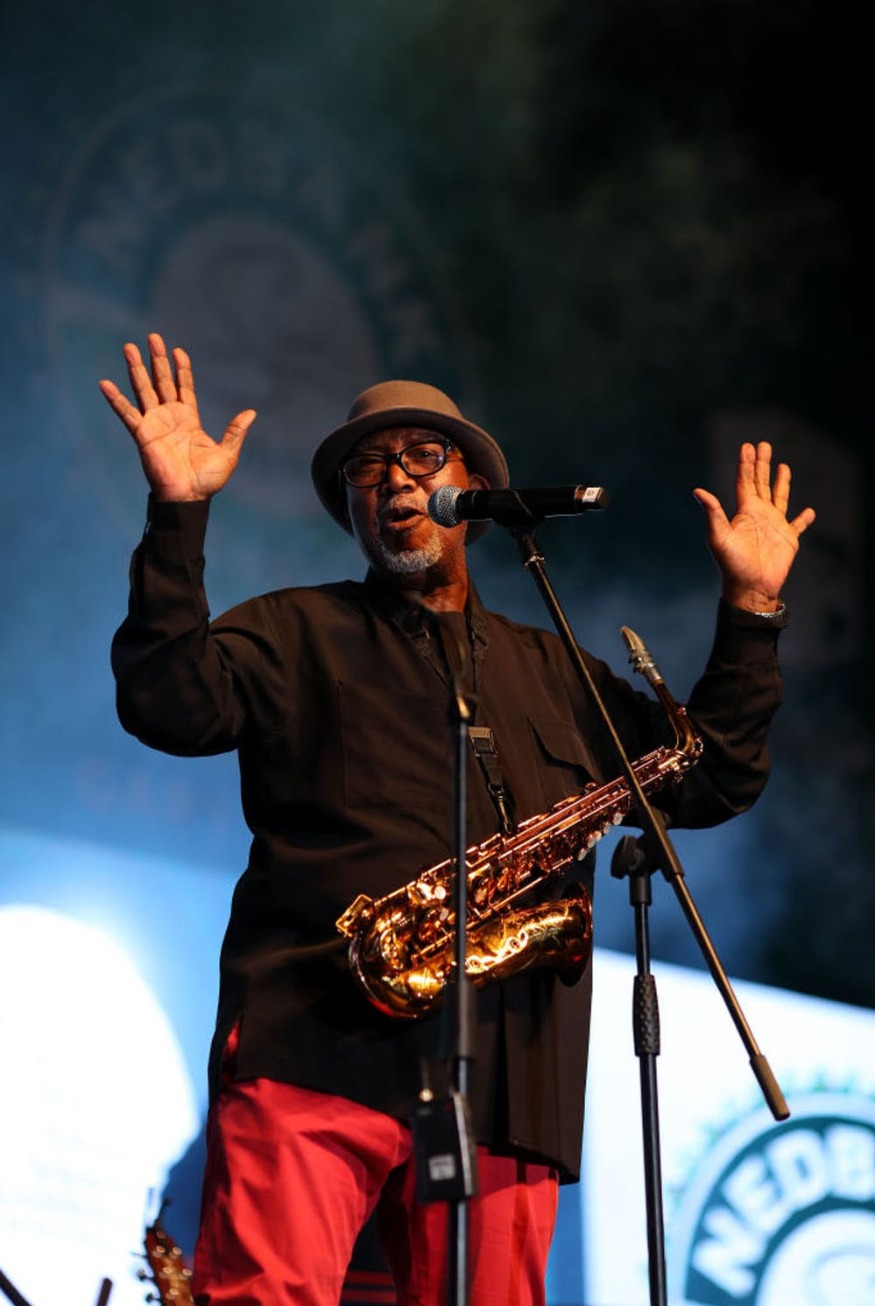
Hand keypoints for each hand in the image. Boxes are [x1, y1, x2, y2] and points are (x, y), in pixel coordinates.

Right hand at [98, 333, 255, 501]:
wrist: (189, 498)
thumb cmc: (207, 481)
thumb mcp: (227, 453)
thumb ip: (235, 431)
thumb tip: (251, 412)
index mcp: (189, 419)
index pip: (184, 387)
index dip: (181, 369)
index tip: (178, 350)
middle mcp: (169, 417)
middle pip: (161, 381)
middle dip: (157, 359)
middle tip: (153, 336)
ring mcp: (154, 424)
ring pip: (143, 389)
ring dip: (136, 368)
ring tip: (129, 346)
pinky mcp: (142, 434)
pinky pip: (126, 413)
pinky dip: (115, 399)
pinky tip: (104, 383)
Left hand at [693, 442, 815, 611]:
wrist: (750, 588)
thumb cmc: (732, 565)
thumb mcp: (719, 537)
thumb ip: (713, 513)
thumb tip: (697, 491)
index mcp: (744, 512)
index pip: (745, 482)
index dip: (746, 464)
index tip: (747, 446)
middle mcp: (759, 515)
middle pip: (761, 483)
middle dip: (762, 464)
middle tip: (764, 444)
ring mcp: (774, 526)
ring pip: (780, 497)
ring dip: (782, 482)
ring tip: (784, 466)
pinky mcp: (788, 539)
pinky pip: (798, 525)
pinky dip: (804, 518)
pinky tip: (809, 512)